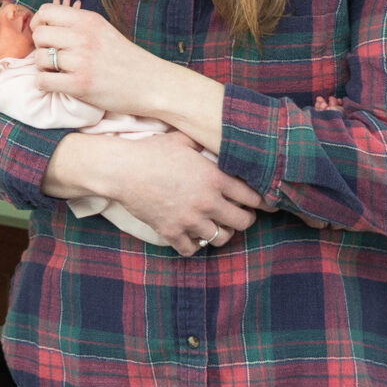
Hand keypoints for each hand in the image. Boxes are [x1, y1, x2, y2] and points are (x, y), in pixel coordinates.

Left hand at [29, 0, 174, 116]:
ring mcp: (81, 61)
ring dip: (44, 68)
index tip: (47, 36)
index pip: (46, 11)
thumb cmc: (125, 59)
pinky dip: (45, 84)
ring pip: (39, 59)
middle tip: (53, 57)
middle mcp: (83, 36)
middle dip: (40, 47)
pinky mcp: (80, 85)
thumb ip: (78, 24)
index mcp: (88, 20)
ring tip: (59, 72)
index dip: (40, 24)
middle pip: (39, 35)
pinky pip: (43, 81)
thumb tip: (47, 21)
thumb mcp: (103, 30)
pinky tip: (58, 84)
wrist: (152, 84)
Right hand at [43, 134, 266, 254]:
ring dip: (223, 233)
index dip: (262, 201)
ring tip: (219, 227)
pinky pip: (192, 249)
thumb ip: (204, 143)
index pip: (251, 196)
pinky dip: (195, 245)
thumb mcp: (183, 140)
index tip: (264, 203)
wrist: (122, 170)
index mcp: (214, 178)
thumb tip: (216, 137)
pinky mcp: (171, 232)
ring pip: (221, 238)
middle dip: (245, 219)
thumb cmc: (152, 151)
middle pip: (242, 221)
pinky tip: (193, 236)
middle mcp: (206, 202)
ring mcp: (189, 219)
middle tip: (241, 215)